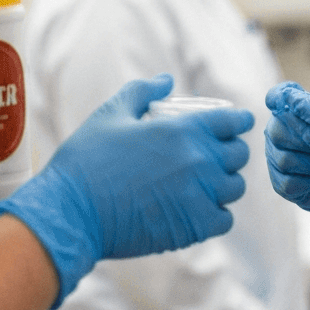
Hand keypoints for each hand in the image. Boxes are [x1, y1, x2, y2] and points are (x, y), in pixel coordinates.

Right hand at [0, 74, 252, 307]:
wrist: (71, 212)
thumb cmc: (86, 160)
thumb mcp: (111, 114)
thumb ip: (142, 92)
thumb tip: (167, 80)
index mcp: (182, 130)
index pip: (232, 121)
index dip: (237, 121)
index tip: (235, 124)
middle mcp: (198, 162)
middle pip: (238, 154)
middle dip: (229, 151)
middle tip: (212, 154)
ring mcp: (199, 196)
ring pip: (234, 188)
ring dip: (222, 183)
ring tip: (201, 182)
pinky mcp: (193, 228)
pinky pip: (224, 219)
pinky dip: (215, 214)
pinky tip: (196, 208)